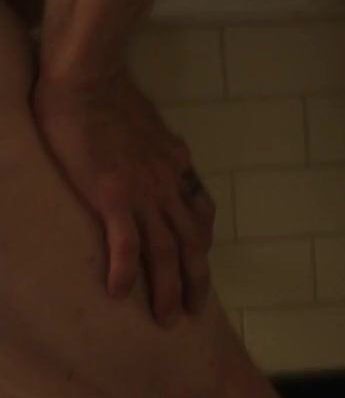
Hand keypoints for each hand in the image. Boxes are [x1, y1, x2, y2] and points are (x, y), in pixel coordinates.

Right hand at [33, 72, 214, 327]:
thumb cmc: (111, 95)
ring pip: (167, 252)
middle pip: (192, 243)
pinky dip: (126, 271)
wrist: (90, 78)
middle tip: (193, 310)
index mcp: (177, 168)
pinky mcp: (113, 196)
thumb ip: (158, 147)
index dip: (201, 242)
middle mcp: (168, 186)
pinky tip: (120, 293)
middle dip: (195, 280)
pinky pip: (127, 244)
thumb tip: (162, 153)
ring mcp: (144, 194)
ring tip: (167, 318)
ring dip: (169, 288)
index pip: (198, 213)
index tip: (198, 261)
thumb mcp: (150, 125)